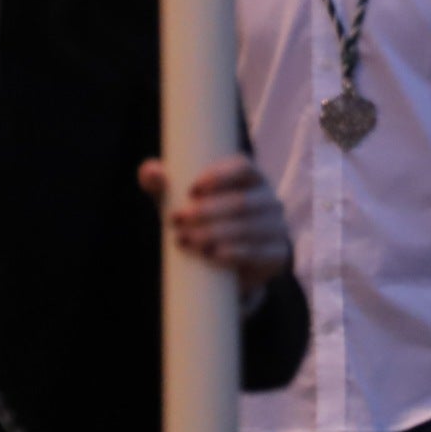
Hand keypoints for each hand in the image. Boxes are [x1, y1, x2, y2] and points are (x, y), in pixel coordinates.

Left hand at [140, 155, 290, 294]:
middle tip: (176, 222)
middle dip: (207, 212)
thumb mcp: (181, 202)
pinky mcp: (277, 254)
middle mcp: (269, 200)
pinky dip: (235, 254)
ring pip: (248, 228)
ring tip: (185, 241)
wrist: (230, 264)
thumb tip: (153, 173)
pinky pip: (259, 252)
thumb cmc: (202, 220)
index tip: (191, 190)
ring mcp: (277, 228)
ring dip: (215, 234)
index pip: (243, 167)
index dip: (219, 176)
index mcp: (251, 179)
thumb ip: (162, 184)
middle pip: (242, 202)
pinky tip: (213, 255)